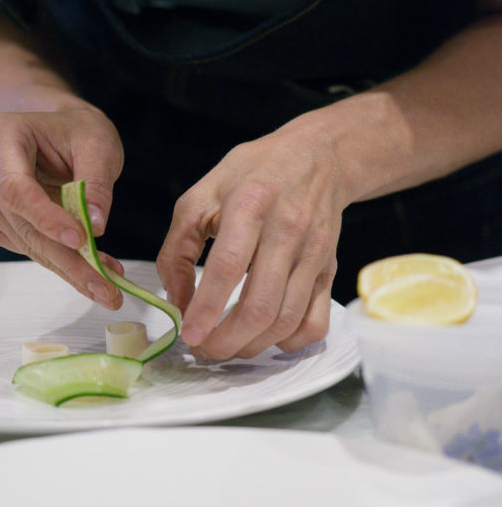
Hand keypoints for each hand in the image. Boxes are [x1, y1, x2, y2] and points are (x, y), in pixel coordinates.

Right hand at [0, 103, 125, 308]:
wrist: (59, 130)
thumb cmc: (77, 130)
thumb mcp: (98, 143)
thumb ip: (96, 182)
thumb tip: (95, 227)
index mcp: (1, 136)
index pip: (15, 187)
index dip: (45, 217)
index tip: (80, 240)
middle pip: (20, 222)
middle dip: (65, 258)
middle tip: (105, 286)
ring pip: (26, 242)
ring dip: (68, 267)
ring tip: (109, 283)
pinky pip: (26, 247)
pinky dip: (61, 262)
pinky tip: (92, 269)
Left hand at [157, 118, 347, 358]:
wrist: (316, 156)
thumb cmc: (253, 174)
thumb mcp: (202, 194)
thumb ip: (179, 248)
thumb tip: (176, 301)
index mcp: (250, 204)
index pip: (228, 266)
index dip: (207, 307)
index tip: (188, 334)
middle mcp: (287, 230)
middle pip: (261, 305)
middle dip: (227, 341)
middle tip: (203, 349)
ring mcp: (314, 252)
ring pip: (286, 320)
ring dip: (252, 346)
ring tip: (226, 347)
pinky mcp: (330, 268)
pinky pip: (315, 321)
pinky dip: (289, 342)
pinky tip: (265, 338)